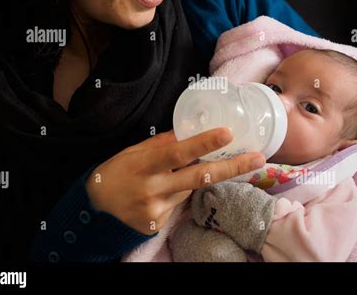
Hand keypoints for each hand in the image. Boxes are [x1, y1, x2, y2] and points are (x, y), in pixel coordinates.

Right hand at [85, 128, 265, 234]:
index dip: (203, 143)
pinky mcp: (156, 224)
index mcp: (145, 164)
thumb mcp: (138, 150)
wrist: (97, 201)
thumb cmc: (120, 168)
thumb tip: (194, 132)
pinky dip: (177, 195)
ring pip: (190, 190)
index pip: (178, 152)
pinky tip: (159, 193)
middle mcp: (152, 189)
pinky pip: (179, 205)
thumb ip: (166, 144)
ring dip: (192, 180)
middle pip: (199, 178)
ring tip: (170, 176)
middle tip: (259, 158)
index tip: (228, 134)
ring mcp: (156, 210)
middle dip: (232, 167)